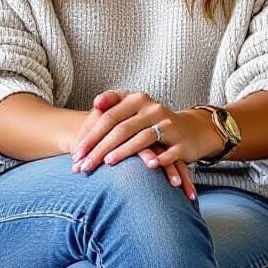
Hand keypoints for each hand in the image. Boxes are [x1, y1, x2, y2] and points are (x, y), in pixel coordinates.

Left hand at [70, 89, 217, 196]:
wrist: (190, 129)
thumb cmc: (152, 120)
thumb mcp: (134, 106)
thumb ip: (113, 102)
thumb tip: (95, 104)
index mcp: (137, 99)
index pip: (109, 117)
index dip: (92, 135)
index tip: (76, 154)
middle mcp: (152, 109)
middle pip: (121, 129)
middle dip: (100, 149)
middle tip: (83, 167)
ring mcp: (168, 124)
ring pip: (142, 138)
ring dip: (124, 152)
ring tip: (107, 164)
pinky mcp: (182, 142)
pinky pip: (169, 151)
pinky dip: (159, 159)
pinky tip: (147, 167)